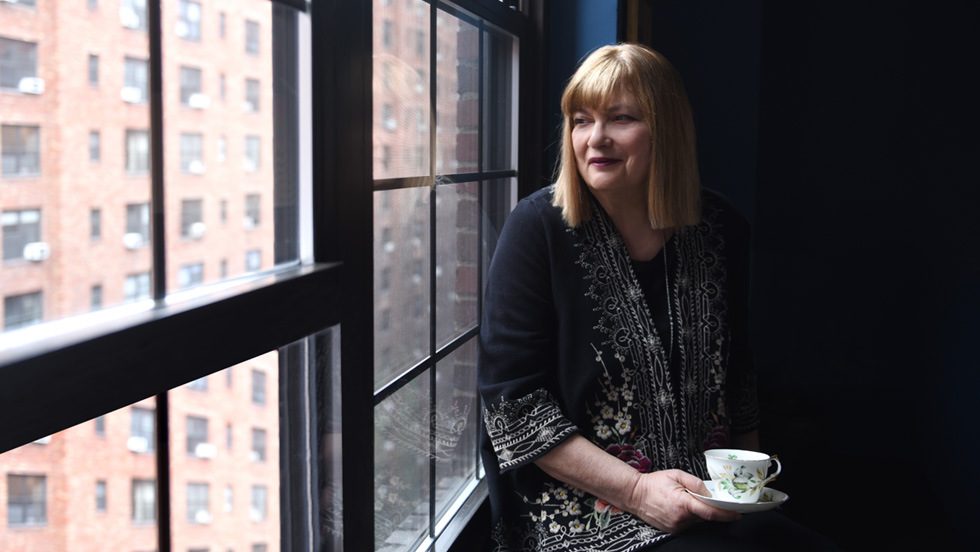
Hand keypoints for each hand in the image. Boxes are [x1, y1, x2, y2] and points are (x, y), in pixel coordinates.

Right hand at [625, 469, 741, 532]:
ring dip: (696, 511)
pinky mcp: (672, 530)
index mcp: (683, 503)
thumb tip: (710, 493)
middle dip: (708, 507)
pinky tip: (678, 507)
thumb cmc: (654, 483)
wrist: (634, 494)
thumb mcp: (676, 475)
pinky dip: (688, 516)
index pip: (711, 513)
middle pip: (705, 516)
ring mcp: (676, 526)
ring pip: (696, 520)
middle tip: (700, 496)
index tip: (738, 514)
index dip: (727, 514)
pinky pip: (688, 524)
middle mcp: (680, 518)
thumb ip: (696, 483)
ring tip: (683, 499)